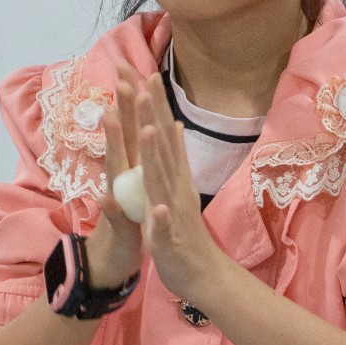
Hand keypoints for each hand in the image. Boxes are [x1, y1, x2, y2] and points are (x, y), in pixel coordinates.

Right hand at [83, 64, 145, 289]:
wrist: (114, 260)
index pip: (135, 128)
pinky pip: (117, 218)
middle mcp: (121, 180)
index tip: (133, 67)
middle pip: (121, 139)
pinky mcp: (118, 229)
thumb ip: (141, 157)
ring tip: (112, 118)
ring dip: (114, 146)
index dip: (134, 99)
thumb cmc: (132, 221)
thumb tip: (151, 125)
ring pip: (117, 171)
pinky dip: (114, 208)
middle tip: (119, 76)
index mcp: (131, 169)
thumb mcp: (139, 186)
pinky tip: (107, 197)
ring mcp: (117, 202)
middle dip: (122, 108)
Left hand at [134, 71, 227, 299]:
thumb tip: (177, 125)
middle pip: (163, 146)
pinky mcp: (168, 239)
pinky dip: (162, 218)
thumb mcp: (177, 187)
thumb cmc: (183, 231)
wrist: (202, 273)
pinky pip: (165, 227)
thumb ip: (175, 157)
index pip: (162, 132)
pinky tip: (159, 208)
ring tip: (149, 130)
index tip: (143, 70)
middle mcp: (175, 186)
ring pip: (163, 180)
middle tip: (143, 81)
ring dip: (157, 156)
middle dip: (152, 114)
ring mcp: (173, 211)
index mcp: (172, 174)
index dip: (153, 103)